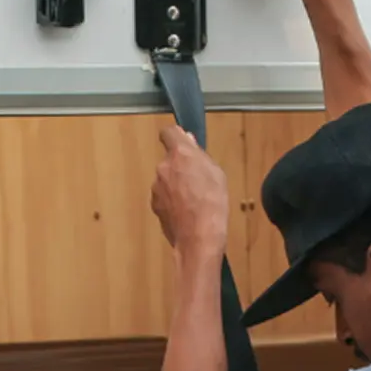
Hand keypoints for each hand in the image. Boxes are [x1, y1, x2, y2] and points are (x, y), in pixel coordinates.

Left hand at [151, 126, 228, 259]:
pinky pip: (164, 197)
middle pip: (170, 160)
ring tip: (194, 200)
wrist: (199, 238)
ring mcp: (156, 188)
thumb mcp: (215, 172)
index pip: (169, 132)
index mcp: (179, 154)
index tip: (183, 143)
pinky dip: (173, 201)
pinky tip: (187, 211)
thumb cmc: (212, 204)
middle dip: (180, 166)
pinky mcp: (155, 205)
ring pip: (166, 180)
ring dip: (176, 185)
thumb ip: (198, 155)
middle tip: (198, 179)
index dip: (176, 137)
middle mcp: (163, 167)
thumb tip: (188, 143)